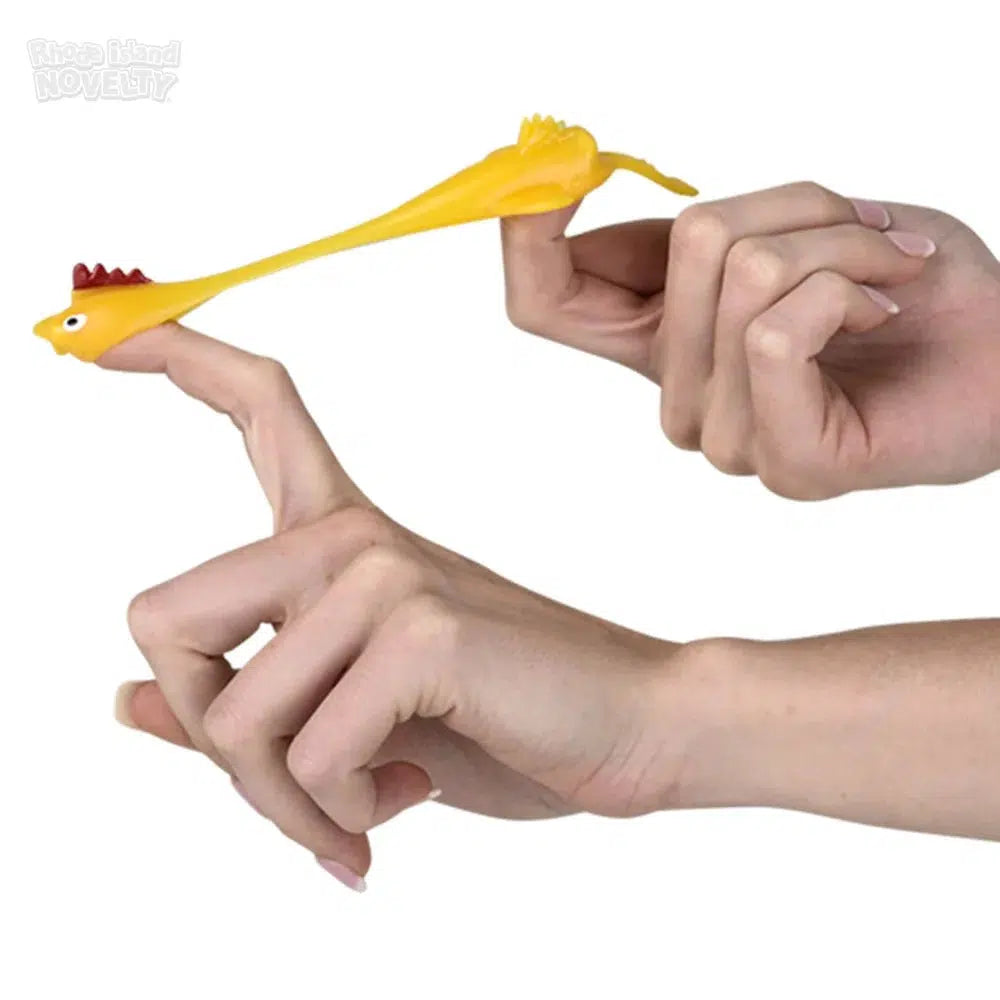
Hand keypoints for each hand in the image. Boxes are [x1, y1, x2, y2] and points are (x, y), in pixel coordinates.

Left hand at [105, 325, 693, 890]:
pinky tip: (401, 804)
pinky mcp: (421, 627)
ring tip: (357, 815)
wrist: (636, 729)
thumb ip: (248, 706)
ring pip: (229, 718)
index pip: (257, 408)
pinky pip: (310, 754)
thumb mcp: (358, 723)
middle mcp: (350, 537)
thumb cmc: (504, 723)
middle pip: (157, 616)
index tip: (107, 327)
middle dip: (204, 734)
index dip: (176, 357)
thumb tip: (123, 703)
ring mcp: (383, 571)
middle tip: (289, 789)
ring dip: (284, 804)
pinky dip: (338, 816)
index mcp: (342, 537)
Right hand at [501, 182, 999, 497]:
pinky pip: (773, 336)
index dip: (525, 226)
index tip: (562, 162)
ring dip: (842, 243)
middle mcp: (681, 396)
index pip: (542, 299)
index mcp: (664, 340)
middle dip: (790, 201)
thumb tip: (579, 194)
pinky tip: (885, 315)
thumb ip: (697, 230)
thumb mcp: (794, 225)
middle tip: (857, 225)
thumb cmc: (908, 285)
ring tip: (888, 274)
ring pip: (742, 279)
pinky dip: (848, 289)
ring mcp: (727, 437)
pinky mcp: (785, 462)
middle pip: (677, 250)